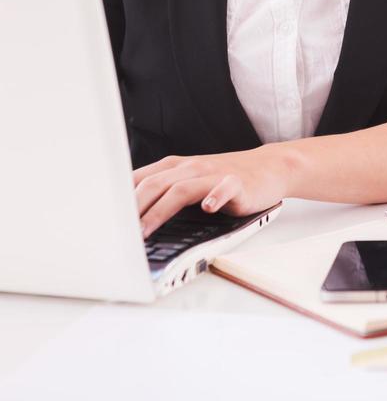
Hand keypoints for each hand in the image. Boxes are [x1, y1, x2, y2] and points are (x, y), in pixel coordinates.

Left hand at [133, 144, 290, 237]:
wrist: (269, 167)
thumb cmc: (224, 178)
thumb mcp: (190, 181)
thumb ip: (164, 193)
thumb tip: (130, 219)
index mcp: (176, 168)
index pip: (140, 179)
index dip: (120, 200)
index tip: (104, 221)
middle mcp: (191, 167)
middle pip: (154, 184)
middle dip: (133, 208)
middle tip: (118, 233)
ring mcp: (214, 174)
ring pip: (181, 189)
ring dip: (160, 210)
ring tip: (145, 230)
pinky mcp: (237, 182)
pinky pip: (224, 187)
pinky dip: (215, 196)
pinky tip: (208, 208)